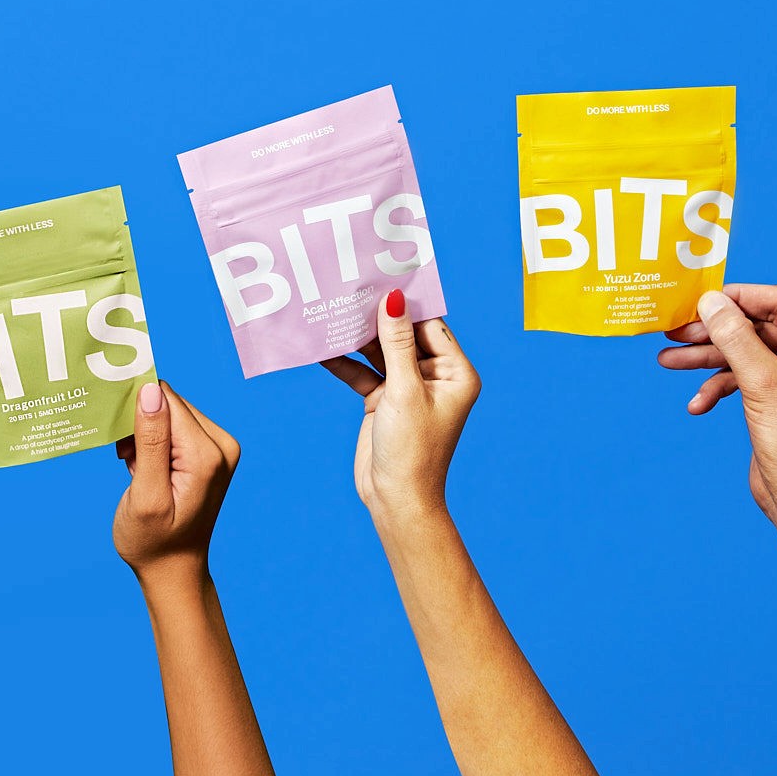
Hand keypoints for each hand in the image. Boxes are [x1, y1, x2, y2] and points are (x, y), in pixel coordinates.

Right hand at [113, 381, 240, 584]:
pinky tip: (145, 467)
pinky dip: (153, 441)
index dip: (136, 414)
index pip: (166, 401)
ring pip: (169, 412)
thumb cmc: (153, 542)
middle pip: (170, 404)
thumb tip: (150, 390)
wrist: (173, 571)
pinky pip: (176, 426)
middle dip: (140, 424)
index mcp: (207, 455)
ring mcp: (220, 449)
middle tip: (128, 461)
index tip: (122, 447)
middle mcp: (222, 446)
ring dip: (144, 434)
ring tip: (136, 469)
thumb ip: (150, 441)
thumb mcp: (146, 494)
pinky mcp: (211, 453)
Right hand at [322, 289, 479, 521]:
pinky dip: (344, 361)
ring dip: (357, 337)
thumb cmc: (412, 449)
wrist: (395, 498)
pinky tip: (321, 347)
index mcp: (455, 373)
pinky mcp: (383, 400)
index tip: (380, 277)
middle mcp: (433, 377)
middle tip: (349, 289)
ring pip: (380, 352)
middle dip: (377, 317)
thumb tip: (394, 300)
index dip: (406, 303)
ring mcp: (406, 388)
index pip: (430, 325)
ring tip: (332, 311)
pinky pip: (363, 372)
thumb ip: (396, 343)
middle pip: (402, 335)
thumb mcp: (404, 390)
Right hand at [660, 285, 776, 550]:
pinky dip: (719, 386)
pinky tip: (698, 403)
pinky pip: (744, 376)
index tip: (696, 300)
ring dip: (706, 358)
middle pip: (756, 326)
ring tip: (668, 360)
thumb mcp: (761, 384)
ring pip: (745, 351)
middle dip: (713, 333)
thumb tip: (710, 301)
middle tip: (674, 331)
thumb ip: (734, 337)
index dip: (735, 299)